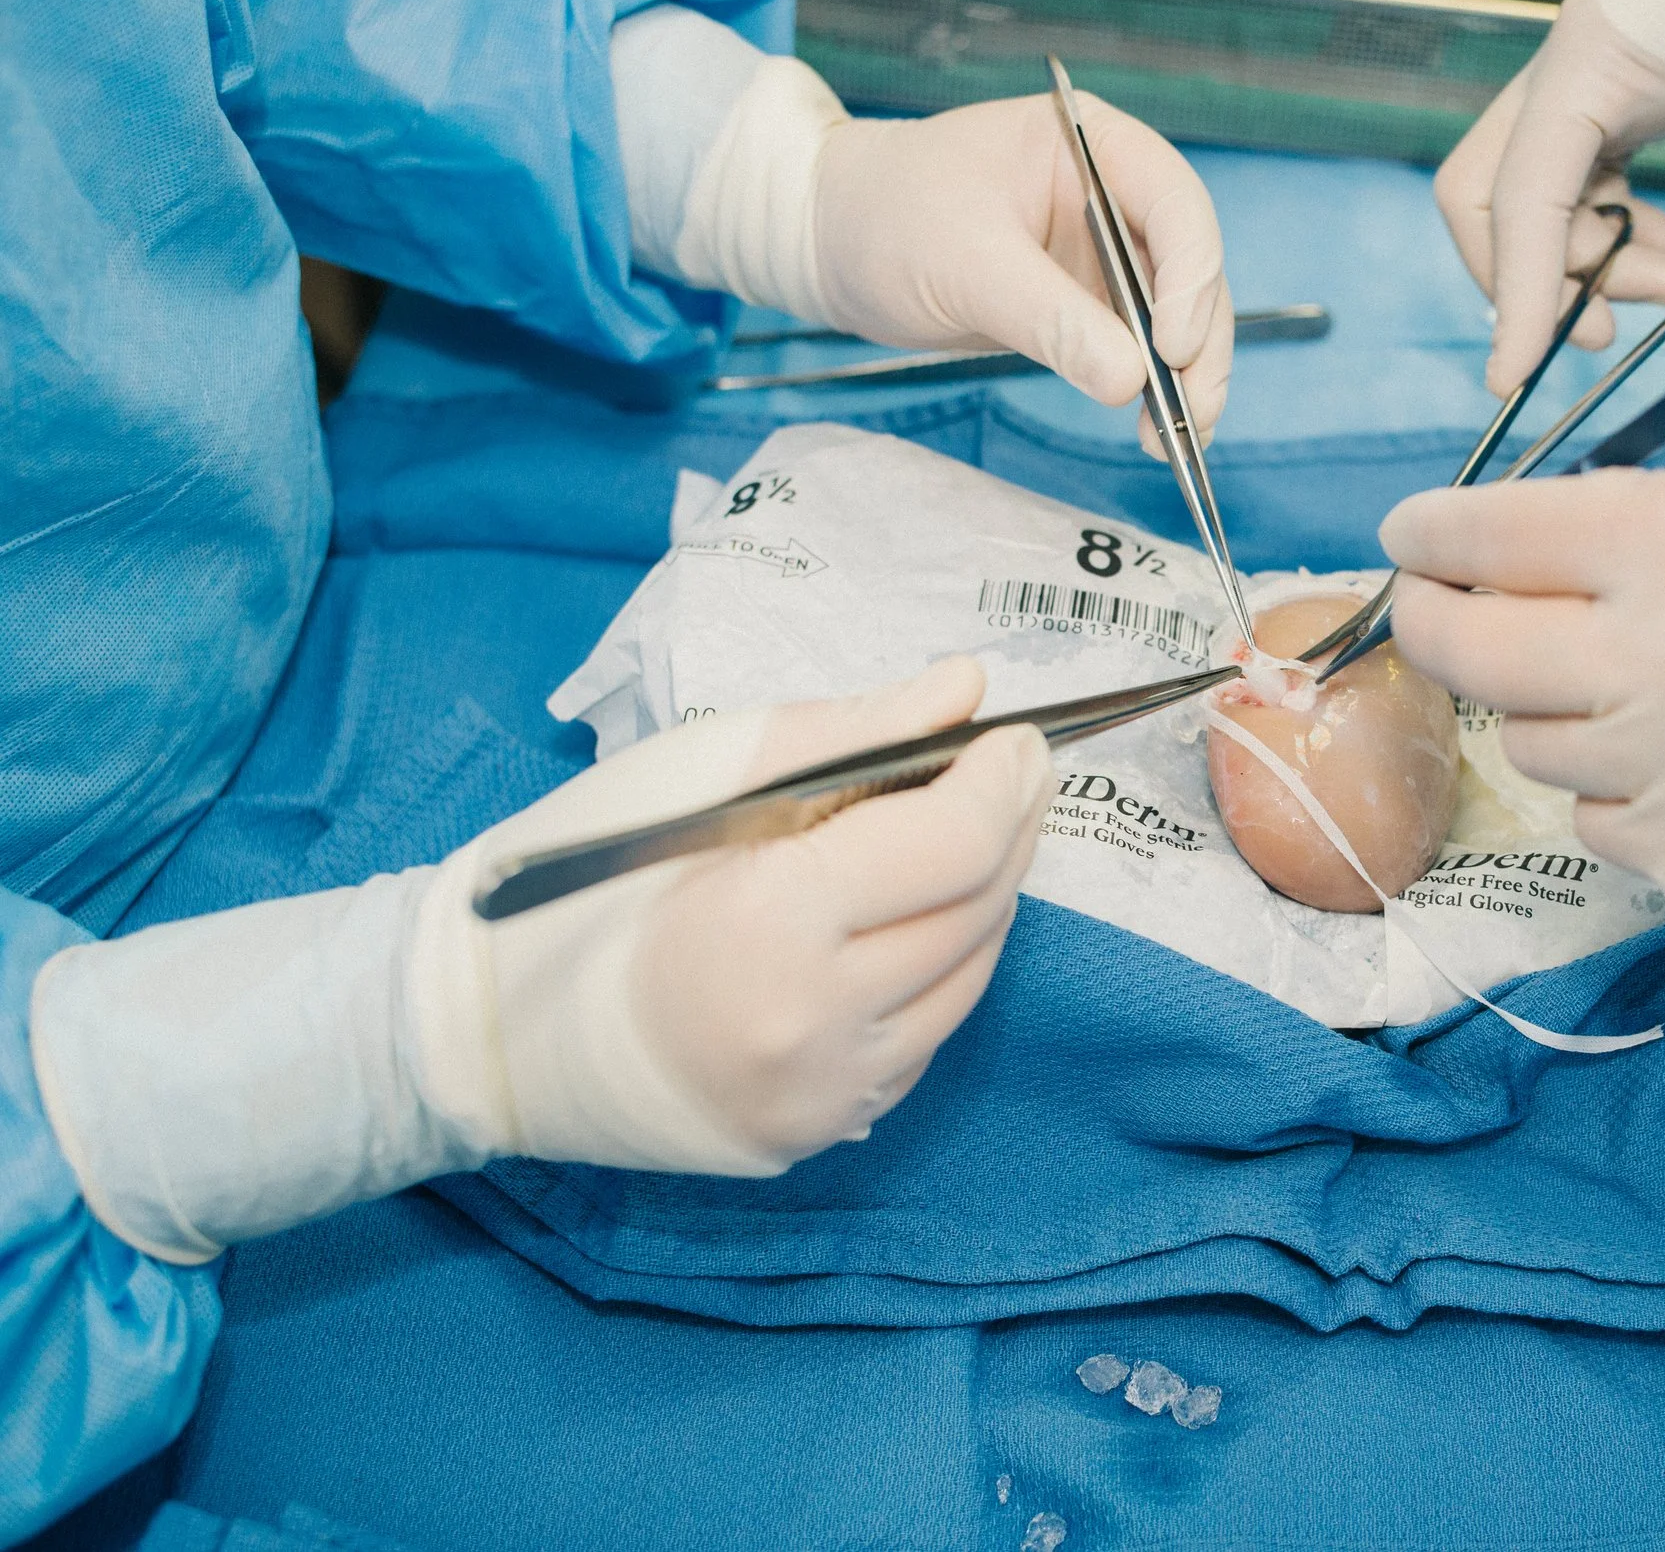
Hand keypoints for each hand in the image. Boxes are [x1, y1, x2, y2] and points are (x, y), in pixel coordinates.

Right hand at [416, 657, 1051, 1169]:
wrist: (492, 1027)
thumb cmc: (585, 878)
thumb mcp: (705, 773)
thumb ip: (850, 732)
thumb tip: (962, 692)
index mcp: (773, 920)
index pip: (949, 843)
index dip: (1001, 780)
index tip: (1017, 736)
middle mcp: (814, 1022)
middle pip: (975, 910)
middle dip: (1010, 827)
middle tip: (1018, 769)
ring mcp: (826, 1090)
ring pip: (967, 977)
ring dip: (987, 897)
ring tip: (974, 831)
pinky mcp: (824, 1127)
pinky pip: (924, 1034)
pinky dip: (941, 966)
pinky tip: (921, 915)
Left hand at [813, 96, 1233, 454]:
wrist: (831, 242)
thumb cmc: (886, 216)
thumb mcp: (965, 263)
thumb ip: (1050, 318)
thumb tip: (1129, 381)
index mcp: (1093, 146)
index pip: (1175, 204)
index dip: (1190, 276)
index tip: (1170, 347)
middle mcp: (1115, 196)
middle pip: (1193, 269)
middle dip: (1199, 345)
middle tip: (1189, 416)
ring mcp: (1106, 253)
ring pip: (1179, 318)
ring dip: (1186, 381)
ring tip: (1172, 442)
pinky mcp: (1088, 305)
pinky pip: (1140, 350)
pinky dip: (1154, 392)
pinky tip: (1155, 434)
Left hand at [1381, 445, 1664, 901]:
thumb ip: (1644, 522)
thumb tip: (1537, 553)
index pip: (1482, 536)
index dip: (1428, 535)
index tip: (1409, 539)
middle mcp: (1654, 662)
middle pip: (1468, 652)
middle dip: (1430, 620)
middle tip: (1432, 607)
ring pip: (1532, 745)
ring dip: (1549, 704)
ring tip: (1618, 675)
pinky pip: (1602, 825)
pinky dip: (1615, 786)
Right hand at [1435, 0, 1664, 388]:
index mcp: (1589, 59)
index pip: (1518, 201)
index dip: (1516, 298)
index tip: (1513, 381)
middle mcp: (1573, 61)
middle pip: (1489, 192)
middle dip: (1532, 274)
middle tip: (1613, 330)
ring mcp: (1599, 68)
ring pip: (1537, 189)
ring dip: (1586, 255)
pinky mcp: (1635, 77)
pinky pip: (1587, 172)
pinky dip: (1615, 225)